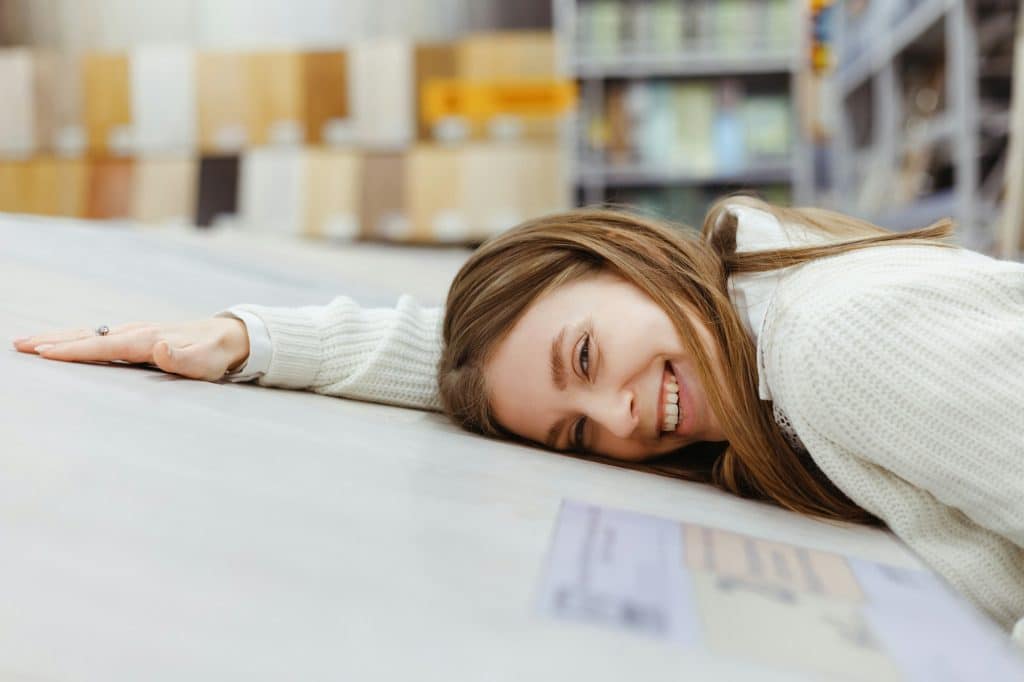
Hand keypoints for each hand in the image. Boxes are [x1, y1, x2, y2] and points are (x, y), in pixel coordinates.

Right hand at [11, 318, 250, 381]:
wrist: (227, 336)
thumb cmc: (215, 355)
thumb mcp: (204, 363)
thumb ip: (182, 359)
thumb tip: (160, 350)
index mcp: (146, 341)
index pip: (103, 347)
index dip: (74, 351)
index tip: (45, 354)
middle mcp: (136, 333)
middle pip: (88, 337)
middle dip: (53, 341)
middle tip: (19, 346)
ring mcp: (134, 332)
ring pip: (89, 334)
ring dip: (58, 338)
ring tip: (28, 343)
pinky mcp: (136, 335)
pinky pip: (98, 336)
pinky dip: (75, 337)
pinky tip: (61, 342)